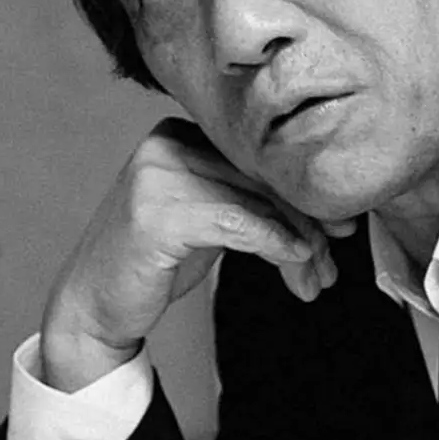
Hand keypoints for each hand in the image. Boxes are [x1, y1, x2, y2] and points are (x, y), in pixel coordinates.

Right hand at [39, 118, 355, 391]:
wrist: (95, 305)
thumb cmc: (156, 262)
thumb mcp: (211, 219)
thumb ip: (253, 202)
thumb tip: (328, 213)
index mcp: (181, 134)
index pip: (262, 160)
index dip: (307, 194)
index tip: (344, 225)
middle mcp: (167, 144)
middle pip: (263, 181)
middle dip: (308, 224)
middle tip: (333, 262)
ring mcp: (158, 176)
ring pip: (257, 204)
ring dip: (299, 245)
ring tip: (316, 279)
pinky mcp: (157, 213)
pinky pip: (238, 223)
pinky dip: (276, 243)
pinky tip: (297, 261)